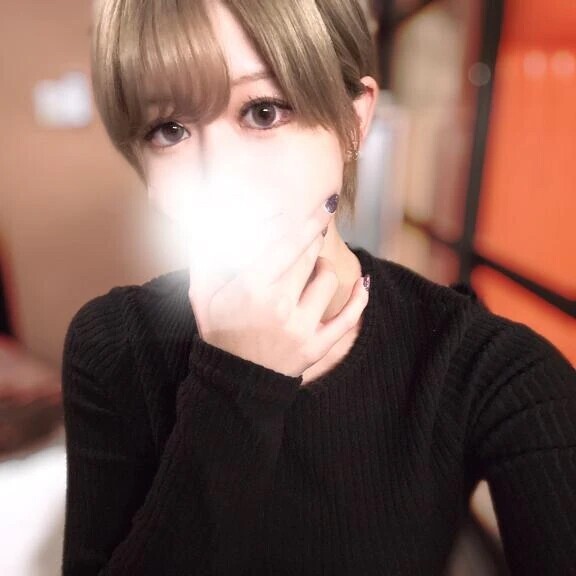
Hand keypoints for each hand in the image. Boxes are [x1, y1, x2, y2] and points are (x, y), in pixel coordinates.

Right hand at [187, 195, 369, 377]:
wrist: (234, 380)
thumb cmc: (219, 331)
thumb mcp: (202, 293)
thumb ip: (206, 256)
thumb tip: (210, 222)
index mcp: (251, 289)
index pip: (288, 244)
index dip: (308, 221)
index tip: (324, 204)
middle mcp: (279, 307)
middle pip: (309, 257)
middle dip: (313, 239)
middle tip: (313, 233)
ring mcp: (301, 329)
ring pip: (328, 281)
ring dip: (323, 268)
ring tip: (314, 270)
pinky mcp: (317, 347)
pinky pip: (349, 318)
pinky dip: (360, 298)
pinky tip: (364, 282)